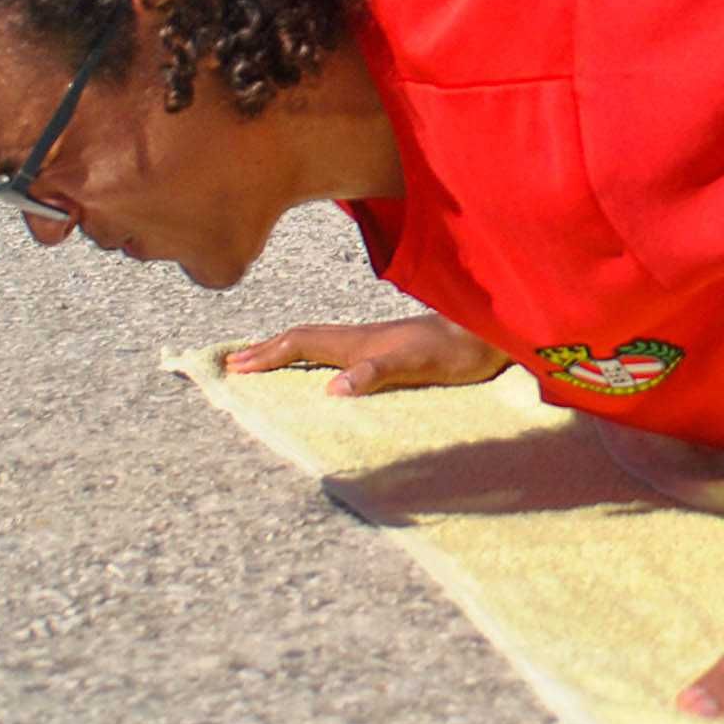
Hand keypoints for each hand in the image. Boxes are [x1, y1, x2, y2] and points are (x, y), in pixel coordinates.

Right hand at [225, 313, 506, 396]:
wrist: (490, 333)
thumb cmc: (456, 351)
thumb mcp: (417, 365)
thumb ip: (376, 372)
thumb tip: (332, 390)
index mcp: (359, 342)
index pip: (301, 344)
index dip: (267, 355)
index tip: (233, 368)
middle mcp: (361, 338)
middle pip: (302, 338)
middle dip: (266, 349)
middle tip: (233, 361)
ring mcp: (375, 341)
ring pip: (318, 341)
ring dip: (286, 349)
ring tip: (263, 358)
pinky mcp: (389, 348)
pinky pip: (337, 349)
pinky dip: (315, 355)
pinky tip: (321, 367)